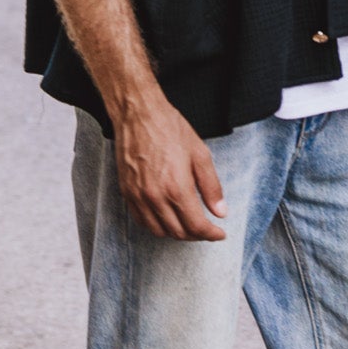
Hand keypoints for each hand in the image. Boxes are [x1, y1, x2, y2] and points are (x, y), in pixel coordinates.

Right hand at [113, 94, 227, 240]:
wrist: (138, 114)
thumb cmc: (169, 128)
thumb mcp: (200, 154)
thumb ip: (211, 187)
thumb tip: (221, 212)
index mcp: (177, 188)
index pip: (196, 226)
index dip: (211, 234)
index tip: (219, 234)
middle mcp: (155, 197)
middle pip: (179, 232)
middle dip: (196, 235)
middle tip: (207, 228)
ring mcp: (138, 196)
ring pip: (159, 231)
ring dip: (176, 233)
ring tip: (188, 224)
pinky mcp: (126, 192)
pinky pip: (141, 220)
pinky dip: (156, 226)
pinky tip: (166, 218)